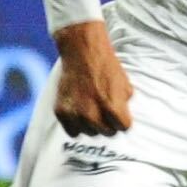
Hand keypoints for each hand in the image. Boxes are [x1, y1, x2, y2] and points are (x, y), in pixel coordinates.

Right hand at [50, 21, 133, 135]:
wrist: (82, 53)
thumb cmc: (106, 68)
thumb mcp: (126, 86)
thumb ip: (125, 106)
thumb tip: (122, 118)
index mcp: (113, 108)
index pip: (123, 128)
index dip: (123, 119)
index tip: (119, 112)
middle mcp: (92, 114)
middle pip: (107, 132)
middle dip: (109, 122)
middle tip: (105, 111)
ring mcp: (75, 114)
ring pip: (89, 133)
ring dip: (93, 124)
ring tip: (92, 109)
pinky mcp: (61, 112)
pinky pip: (72, 131)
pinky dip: (77, 125)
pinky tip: (80, 114)